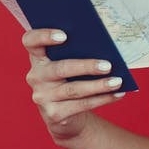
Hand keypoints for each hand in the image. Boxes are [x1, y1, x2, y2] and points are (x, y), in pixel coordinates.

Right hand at [22, 28, 125, 143]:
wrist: (66, 113)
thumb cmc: (73, 78)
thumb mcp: (71, 62)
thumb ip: (80, 50)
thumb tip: (109, 44)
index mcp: (39, 57)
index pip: (30, 41)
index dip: (43, 36)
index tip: (64, 35)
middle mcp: (36, 76)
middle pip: (60, 68)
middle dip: (86, 66)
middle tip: (108, 65)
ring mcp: (42, 96)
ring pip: (73, 89)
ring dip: (99, 85)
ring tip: (118, 81)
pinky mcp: (54, 114)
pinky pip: (81, 105)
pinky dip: (103, 99)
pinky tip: (118, 94)